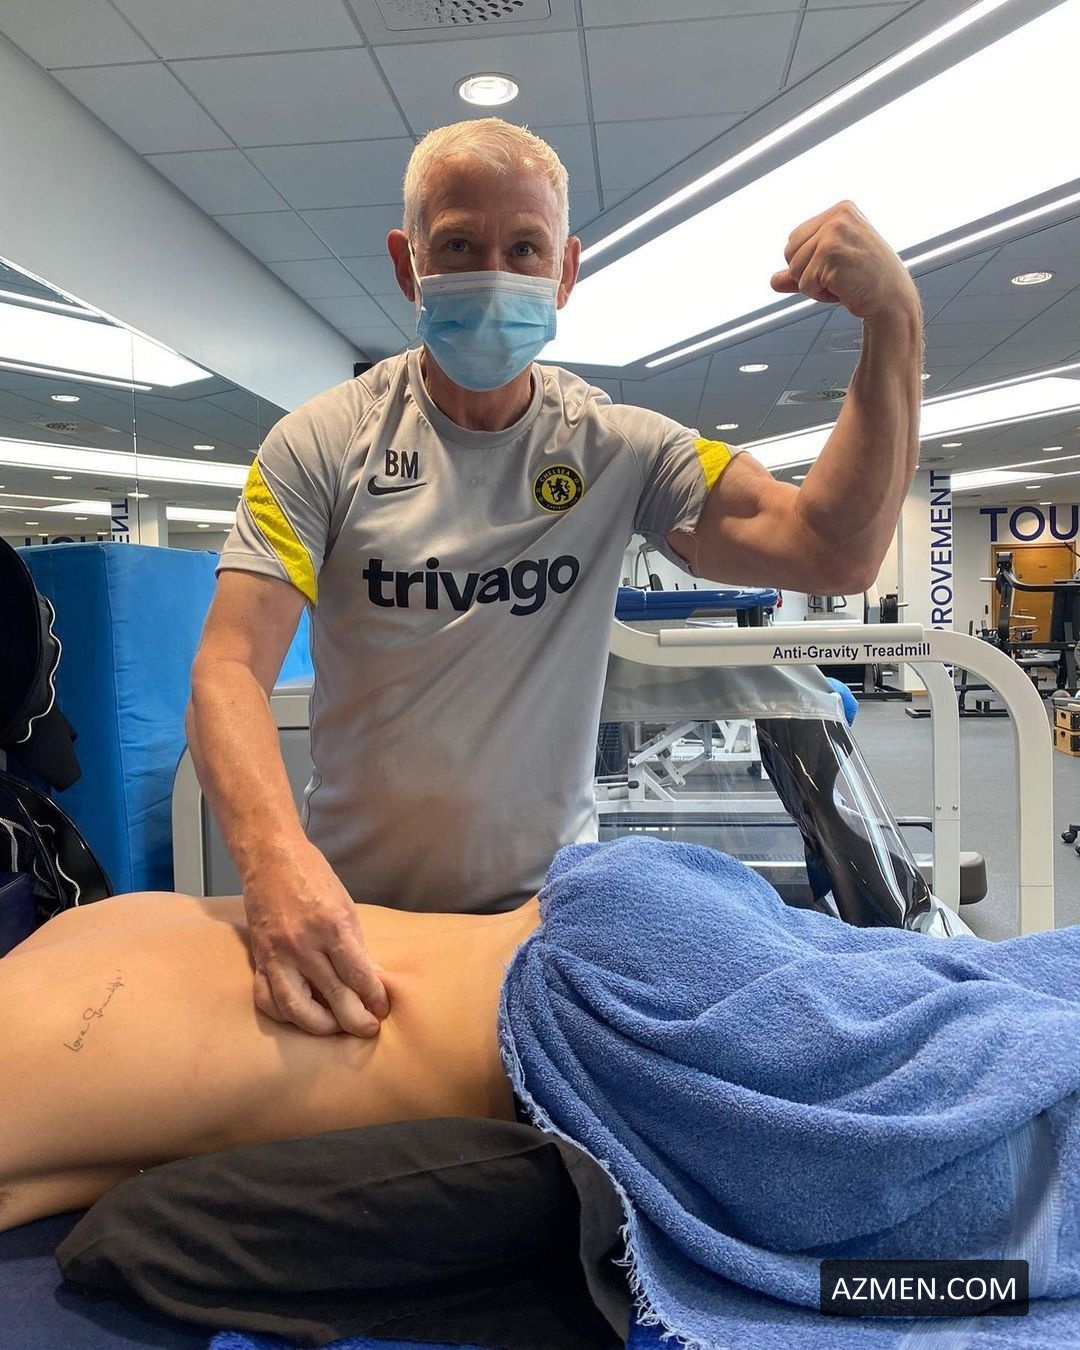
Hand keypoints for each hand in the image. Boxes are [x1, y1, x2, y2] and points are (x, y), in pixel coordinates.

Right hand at [243, 842, 389, 1037]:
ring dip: (319, 1026)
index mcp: (331, 927)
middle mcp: (303, 944)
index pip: (358, 975)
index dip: (374, 998)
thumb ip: (356, 945)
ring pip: (295, 1008)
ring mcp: (277, 954)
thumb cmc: (313, 878)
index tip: (382, 1010)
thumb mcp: (346, 906)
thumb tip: (371, 979)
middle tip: (367, 1028)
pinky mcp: (260, 959)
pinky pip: (267, 999)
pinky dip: (284, 1014)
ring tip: (335, 1028)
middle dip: (355, 1019)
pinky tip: (301, 1016)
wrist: (271, 859)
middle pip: (333, 996)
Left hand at [770, 201, 918, 319]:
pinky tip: (844, 288)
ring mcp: (834, 232)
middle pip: (789, 252)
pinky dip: (820, 295)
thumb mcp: (831, 268)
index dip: (809, 262)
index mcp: (840, 211)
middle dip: (808, 273)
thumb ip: (802, 269)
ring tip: (843, 281)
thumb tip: (774, 281)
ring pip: (794, 269)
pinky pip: (804, 284)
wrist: (892, 299)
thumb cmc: (868, 282)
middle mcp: (837, 216)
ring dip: (815, 285)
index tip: (838, 266)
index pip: (795, 239)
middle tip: (840, 276)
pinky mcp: (830, 252)